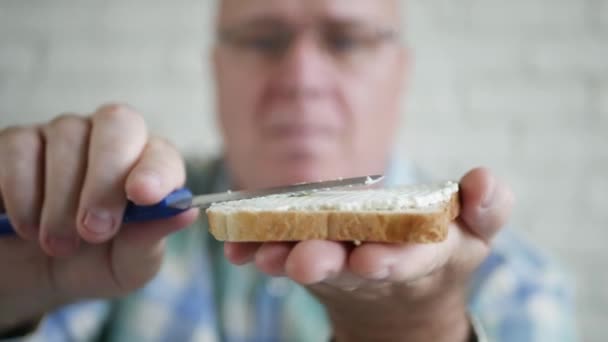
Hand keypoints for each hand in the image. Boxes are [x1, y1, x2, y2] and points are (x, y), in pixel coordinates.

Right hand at [0, 104, 197, 330]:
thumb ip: (150, 240)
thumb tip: (186, 213)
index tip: (144, 196)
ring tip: (59, 244)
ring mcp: (63, 134)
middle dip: (106, 178)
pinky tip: (27, 226)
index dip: (155, 170)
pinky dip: (22, 194)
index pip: (162, 153)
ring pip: (67, 136)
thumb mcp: (126, 266)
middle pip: (117, 124)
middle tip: (94, 230)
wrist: (34, 275)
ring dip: (61, 199)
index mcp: (147, 167)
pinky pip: (20, 150)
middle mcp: (109, 140)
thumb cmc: (94, 264)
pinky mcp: (17, 142)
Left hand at [224, 168, 513, 341]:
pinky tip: (236, 248)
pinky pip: (281, 255)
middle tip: (302, 262)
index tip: (372, 259)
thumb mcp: (475, 233)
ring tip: (260, 254)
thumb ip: (486, 208)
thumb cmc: (441, 250)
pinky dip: (259, 252)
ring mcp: (337, 267)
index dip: (391, 260)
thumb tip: (484, 179)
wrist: (402, 296)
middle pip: (347, 268)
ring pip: (309, 264)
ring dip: (283, 259)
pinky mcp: (309, 259)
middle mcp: (371, 268)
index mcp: (418, 260)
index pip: (407, 262)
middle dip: (325, 263)